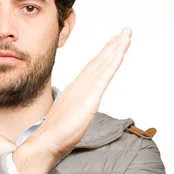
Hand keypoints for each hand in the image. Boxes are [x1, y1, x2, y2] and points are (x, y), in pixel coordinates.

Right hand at [29, 27, 131, 160]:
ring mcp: (85, 90)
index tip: (113, 43)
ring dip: (116, 48)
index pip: (92, 68)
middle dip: (113, 45)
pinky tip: (121, 53)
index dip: (104, 55)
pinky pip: (105, 76)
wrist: (46, 142)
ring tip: (126, 35)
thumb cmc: (55, 135)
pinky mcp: (90, 98)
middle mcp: (80, 86)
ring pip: (104, 64)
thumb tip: (78, 113)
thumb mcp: (68, 118)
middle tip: (125, 31)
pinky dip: (113, 62)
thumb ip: (75, 111)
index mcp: (75, 90)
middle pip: (99, 61)